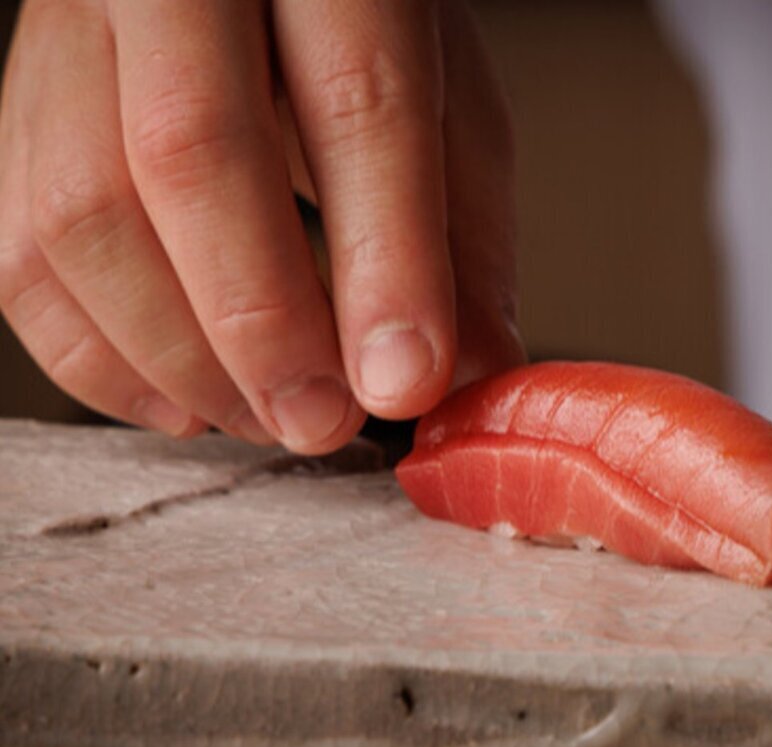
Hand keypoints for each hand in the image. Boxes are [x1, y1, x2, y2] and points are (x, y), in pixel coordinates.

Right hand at [0, 0, 524, 453]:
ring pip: (84, 215)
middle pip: (192, 154)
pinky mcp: (20, 113)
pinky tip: (186, 400)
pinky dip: (103, 362)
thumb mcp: (449, 105)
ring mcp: (75, 38)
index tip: (405, 382)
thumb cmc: (356, 33)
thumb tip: (469, 374)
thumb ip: (463, 237)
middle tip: (323, 423)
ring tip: (268, 416)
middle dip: (262, 324)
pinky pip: (20, 259)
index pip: (356, 104)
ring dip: (181, 358)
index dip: (383, 262)